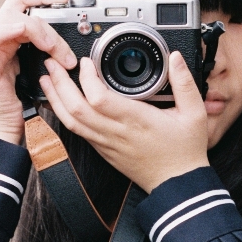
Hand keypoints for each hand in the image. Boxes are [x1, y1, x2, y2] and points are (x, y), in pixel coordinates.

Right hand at [0, 0, 77, 143]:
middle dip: (47, 7)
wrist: (3, 125)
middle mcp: (1, 34)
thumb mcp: (45, 71)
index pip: (26, 1)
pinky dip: (9, 30)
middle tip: (67, 25)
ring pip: (14, 18)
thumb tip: (77, 48)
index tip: (67, 0)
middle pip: (20, 2)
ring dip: (40, 30)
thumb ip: (53, 54)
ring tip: (56, 51)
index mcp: (15, 34)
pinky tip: (23, 31)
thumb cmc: (22, 101)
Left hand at [39, 52, 208, 191]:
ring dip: (55, 99)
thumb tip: (176, 57)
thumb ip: (185, 83)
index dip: (87, 78)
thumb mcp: (194, 114)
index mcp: (136, 120)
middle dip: (60, 84)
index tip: (86, 62)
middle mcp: (116, 132)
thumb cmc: (185, 151)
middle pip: (76, 108)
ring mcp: (106, 143)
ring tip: (47, 79)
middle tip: (53, 63)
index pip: (99, 98)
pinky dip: (63, 114)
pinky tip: (58, 102)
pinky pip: (77, 131)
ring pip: (71, 121)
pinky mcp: (102, 150)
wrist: (177, 184)